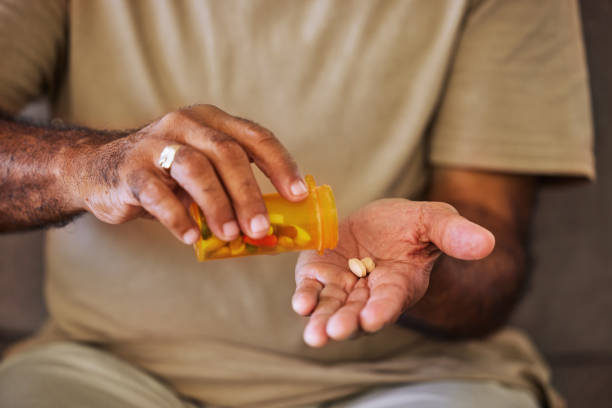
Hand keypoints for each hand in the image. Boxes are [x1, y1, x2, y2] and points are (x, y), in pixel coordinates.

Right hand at [68, 104, 307, 243]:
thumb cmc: (166, 176)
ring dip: (217, 205)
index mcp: (213, 122)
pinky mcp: (131, 168)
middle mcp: (186, 124)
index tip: (297, 195)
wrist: (101, 170)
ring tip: (230, 235)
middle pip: (228, 154)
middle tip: (261, 228)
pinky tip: (189, 237)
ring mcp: (156, 143)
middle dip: (249, 194)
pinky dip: (177, 217)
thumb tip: (272, 228)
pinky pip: (158, 193)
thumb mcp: (203, 172)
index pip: (256, 137)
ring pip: (196, 168)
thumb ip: (232, 188)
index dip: (281, 165)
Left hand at [292, 199, 494, 346]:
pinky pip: (312, 288)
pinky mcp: (320, 273)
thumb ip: (454, 234)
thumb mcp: (435, 221)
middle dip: (346, 323)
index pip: (391, 300)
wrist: (382, 223)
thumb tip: (487, 242)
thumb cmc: (412, 225)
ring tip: (315, 334)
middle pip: (357, 313)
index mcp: (400, 284)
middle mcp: (370, 292)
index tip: (372, 318)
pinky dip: (306, 296)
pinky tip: (302, 303)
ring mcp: (343, 285)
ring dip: (322, 320)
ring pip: (332, 307)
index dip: (382, 309)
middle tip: (335, 332)